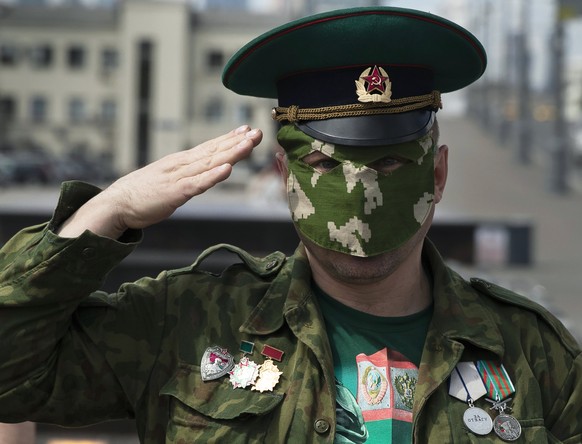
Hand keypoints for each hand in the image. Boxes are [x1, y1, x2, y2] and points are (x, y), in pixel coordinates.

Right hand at [58, 125, 261, 238]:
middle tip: (258, 131)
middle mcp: (182, 165)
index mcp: (181, 162)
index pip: (210, 147)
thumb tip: (202, 173)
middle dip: (238, 141)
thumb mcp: (169, 179)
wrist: (116, 203)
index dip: (230, 138)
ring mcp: (179, 177)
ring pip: (210, 163)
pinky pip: (197, 184)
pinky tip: (227, 170)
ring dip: (231, 153)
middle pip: (214, 151)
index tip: (247, 130)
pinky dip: (213, 176)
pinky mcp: (174, 193)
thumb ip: (186, 175)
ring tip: (249, 144)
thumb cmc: (143, 193)